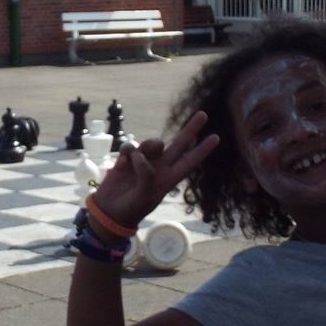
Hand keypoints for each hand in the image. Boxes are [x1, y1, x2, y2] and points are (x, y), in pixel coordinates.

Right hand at [90, 111, 218, 231]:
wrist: (110, 210)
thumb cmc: (130, 208)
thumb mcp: (144, 197)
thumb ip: (146, 176)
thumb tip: (141, 156)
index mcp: (168, 179)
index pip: (189, 162)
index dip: (202, 150)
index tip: (216, 137)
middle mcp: (160, 167)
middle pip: (179, 144)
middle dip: (191, 129)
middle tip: (203, 114)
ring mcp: (145, 161)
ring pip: (153, 143)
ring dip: (146, 147)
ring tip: (131, 161)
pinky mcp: (128, 158)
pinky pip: (130, 147)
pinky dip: (125, 154)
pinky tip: (120, 166)